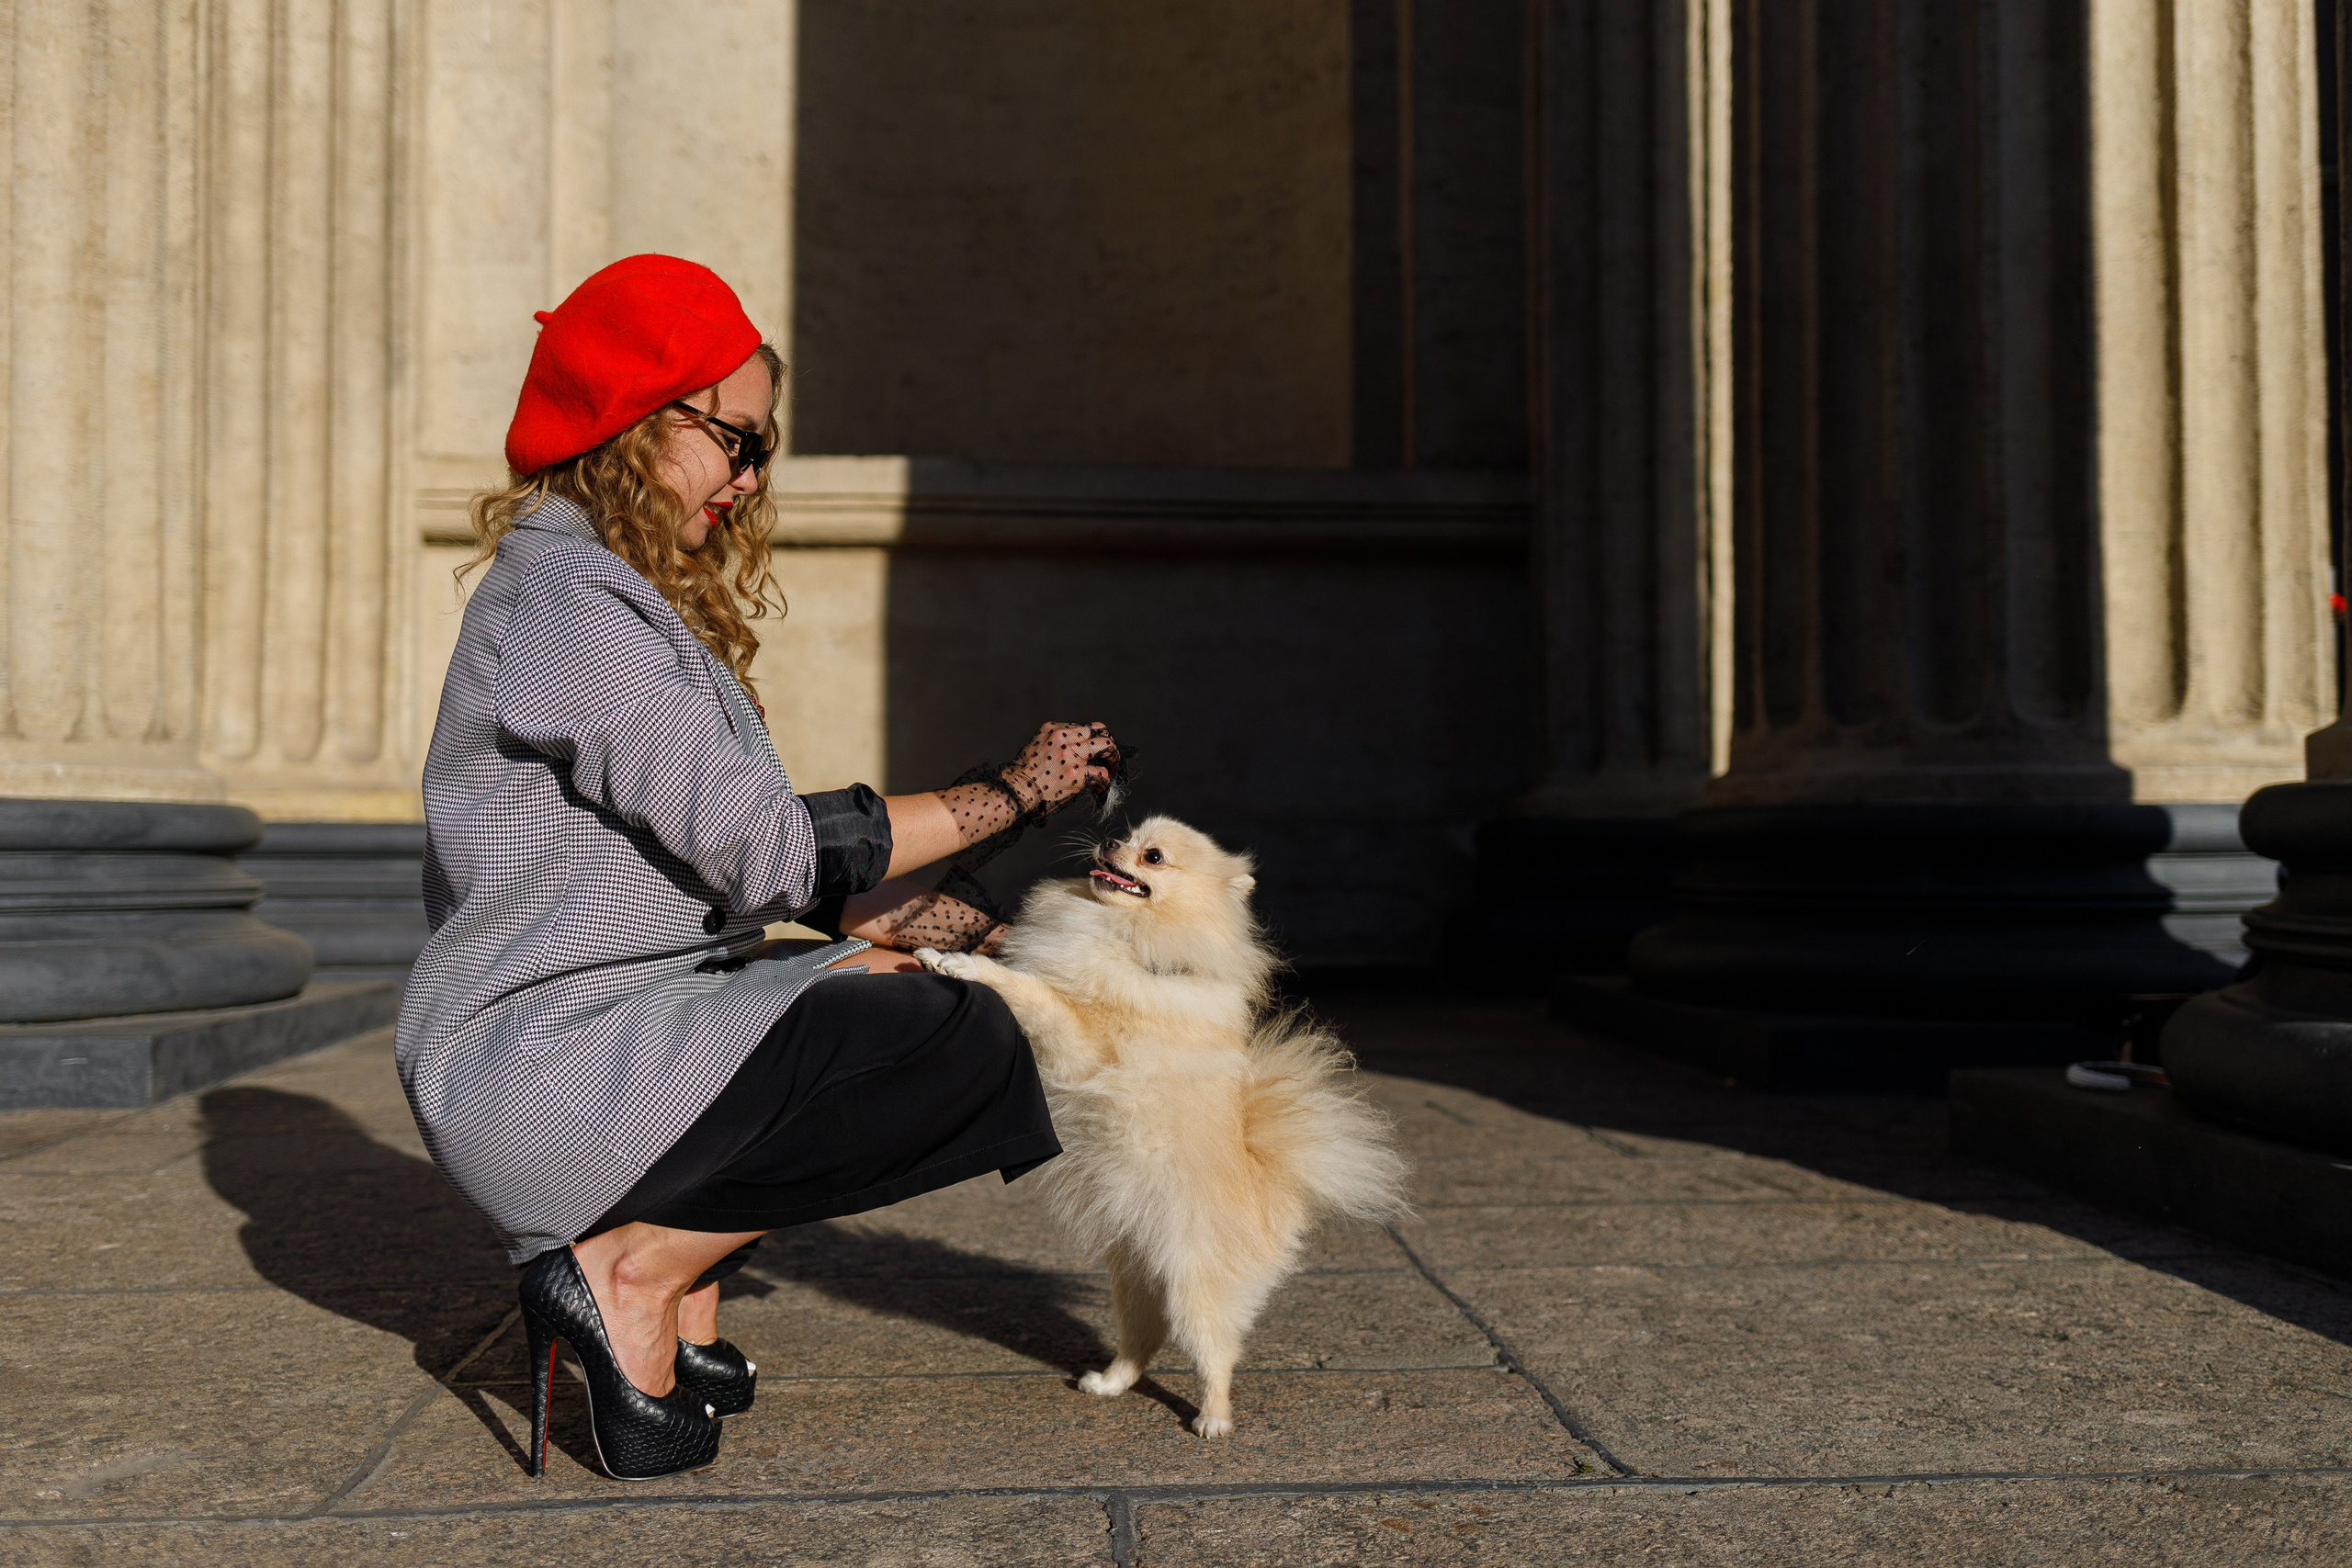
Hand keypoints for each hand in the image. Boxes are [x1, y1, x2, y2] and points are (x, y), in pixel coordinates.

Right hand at [1000, 722, 1117, 812]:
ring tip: (1113, 768)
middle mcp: (1064, 738)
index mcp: (1053, 729)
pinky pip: (1102, 774)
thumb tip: (1072, 749)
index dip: (1092, 738)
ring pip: (1107, 747)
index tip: (1094, 749)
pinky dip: (1105, 782)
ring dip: (1114, 758)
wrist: (1016, 790)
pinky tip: (1101, 788)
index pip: (1083, 727)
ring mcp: (1073, 756)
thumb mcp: (1035, 746)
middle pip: (1099, 731)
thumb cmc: (1022, 773)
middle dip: (1108, 743)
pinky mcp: (1077, 775)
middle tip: (1110, 755)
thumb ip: (1054, 742)